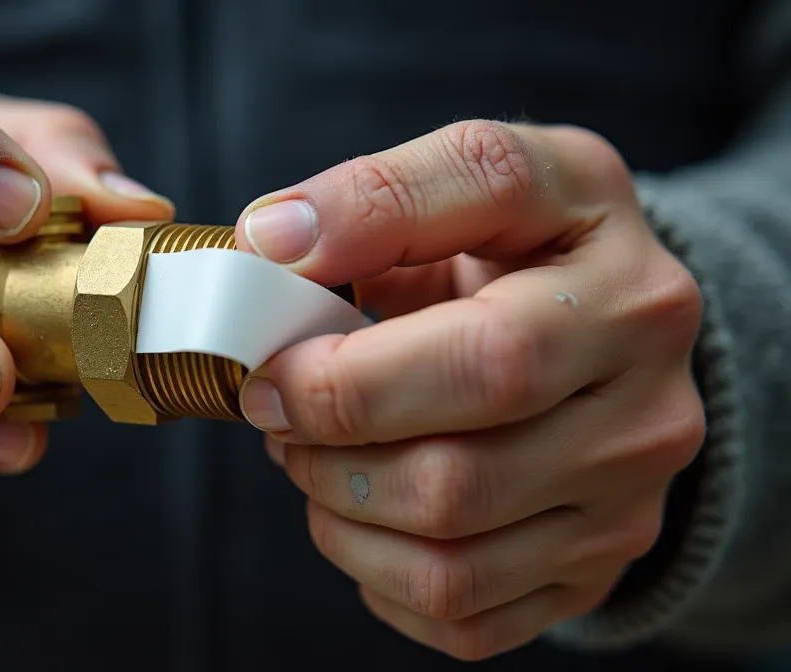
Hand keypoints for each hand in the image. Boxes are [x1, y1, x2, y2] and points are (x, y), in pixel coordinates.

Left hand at [233, 121, 704, 659]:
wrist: (610, 322)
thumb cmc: (532, 247)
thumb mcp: (489, 181)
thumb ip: (386, 194)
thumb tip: (272, 242)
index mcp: (627, 294)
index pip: (487, 357)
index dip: (349, 374)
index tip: (266, 355)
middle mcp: (648, 413)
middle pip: (456, 475)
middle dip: (327, 443)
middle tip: (273, 404)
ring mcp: (625, 506)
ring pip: (448, 559)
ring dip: (335, 509)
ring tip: (310, 450)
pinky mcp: (591, 571)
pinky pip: (458, 613)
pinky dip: (374, 572)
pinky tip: (361, 509)